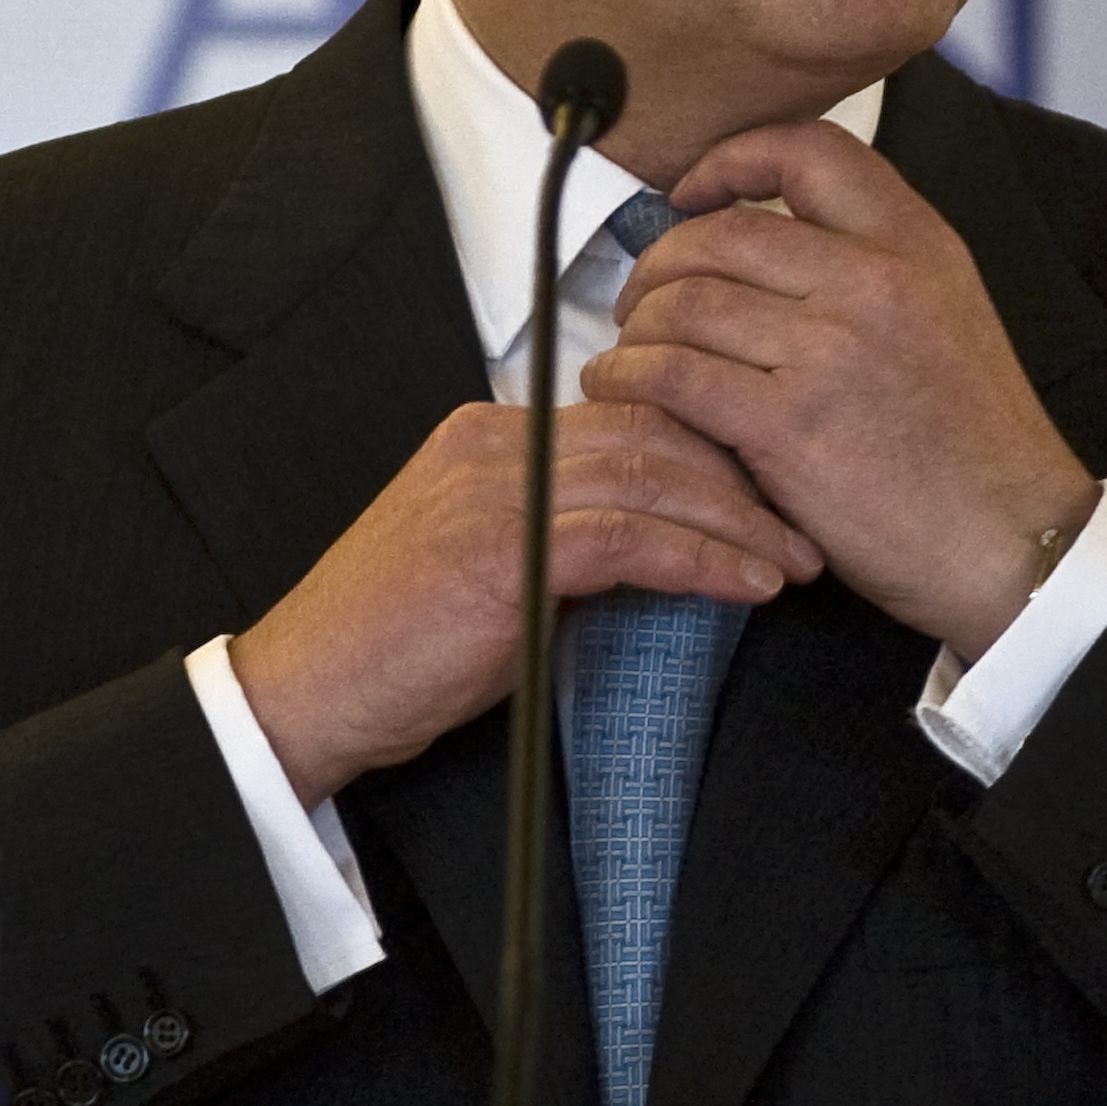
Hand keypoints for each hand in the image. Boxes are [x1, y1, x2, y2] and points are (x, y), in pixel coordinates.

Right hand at [230, 400, 822, 805]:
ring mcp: (494, 493)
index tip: (768, 486)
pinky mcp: (500, 553)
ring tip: (795, 558)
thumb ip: (559, 534)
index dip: (711, 443)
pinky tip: (747, 584)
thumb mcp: (485, 567)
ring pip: (651, 475)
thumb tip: (658, 543)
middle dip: (741, 474)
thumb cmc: (390, 647)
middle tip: (804, 521)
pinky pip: (630, 537)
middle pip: (651, 431)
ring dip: (739, 519)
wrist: (302, 692)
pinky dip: (702, 558)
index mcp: (485, 437)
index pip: (627, 413)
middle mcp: (491, 446)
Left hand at [581, 121, 1097, 662]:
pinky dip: (632, 378)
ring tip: (632, 350)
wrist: (1016, 543)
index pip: (809, 150)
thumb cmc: (976, 445)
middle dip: (660, 261)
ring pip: (686, 301)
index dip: (732, 158)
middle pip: (722, 233)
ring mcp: (830, 351)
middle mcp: (874, 281)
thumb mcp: (949, 313)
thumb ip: (874, 264)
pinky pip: (676, 377)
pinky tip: (624, 389)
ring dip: (639, 326)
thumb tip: (768, 237)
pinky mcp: (790, 425)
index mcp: (916, 244)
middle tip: (642, 297)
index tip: (694, 191)